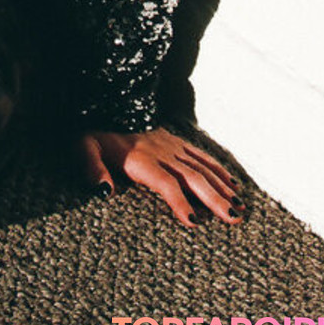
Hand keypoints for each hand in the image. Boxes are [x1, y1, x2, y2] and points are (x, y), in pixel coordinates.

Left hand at [79, 127, 243, 226]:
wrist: (104, 102)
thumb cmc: (93, 132)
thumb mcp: (84, 147)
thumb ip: (92, 168)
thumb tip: (104, 192)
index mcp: (140, 159)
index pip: (165, 183)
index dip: (179, 201)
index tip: (194, 222)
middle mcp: (161, 152)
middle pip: (192, 177)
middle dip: (214, 199)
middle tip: (234, 219)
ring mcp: (170, 145)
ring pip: (201, 168)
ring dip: (222, 188)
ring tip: (240, 208)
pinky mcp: (175, 140)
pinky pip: (200, 155)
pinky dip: (218, 169)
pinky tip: (233, 184)